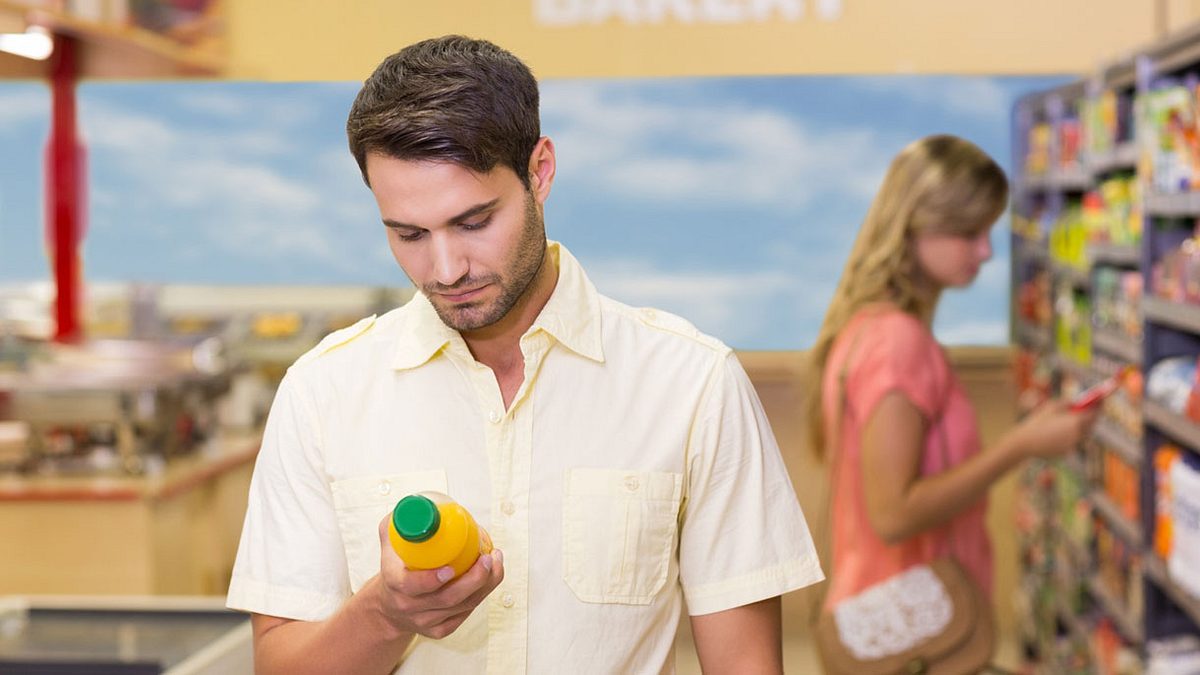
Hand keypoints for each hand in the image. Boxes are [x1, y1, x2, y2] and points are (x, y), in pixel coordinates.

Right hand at [369, 515, 503, 639]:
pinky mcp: (439, 630)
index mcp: (395, 585)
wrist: (388, 607)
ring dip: (486, 584)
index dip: (432, 579)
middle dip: (475, 579)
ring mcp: (426, 621)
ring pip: (463, 606)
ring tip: (496, 560)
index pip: (412, 586)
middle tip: (488, 557)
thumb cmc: (395, 568)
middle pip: (448, 598)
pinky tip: (490, 578)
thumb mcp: (390, 543)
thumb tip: (420, 505)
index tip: (450, 567)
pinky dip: (481, 595)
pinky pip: (466, 614)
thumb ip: (401, 523)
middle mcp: (410, 607)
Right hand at [1010, 399, 1098, 459]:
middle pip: (1092, 425)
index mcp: (1075, 421)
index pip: (1093, 412)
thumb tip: (1076, 402)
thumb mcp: (1050, 408)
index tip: (1102, 399)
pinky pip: (1074, 442)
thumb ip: (1066, 403)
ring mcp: (1073, 444)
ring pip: (1084, 434)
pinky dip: (1073, 436)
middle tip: (1094, 409)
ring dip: (1084, 427)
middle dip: (1093, 416)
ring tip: (1081, 420)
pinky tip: (1066, 432)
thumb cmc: (1036, 422)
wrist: (1025, 443)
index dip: (1099, 405)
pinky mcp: (1067, 452)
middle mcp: (1077, 434)